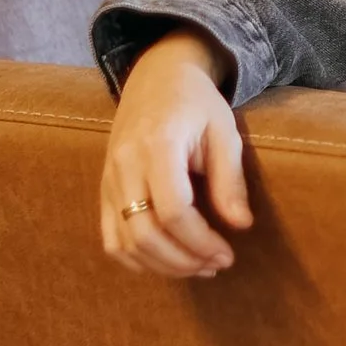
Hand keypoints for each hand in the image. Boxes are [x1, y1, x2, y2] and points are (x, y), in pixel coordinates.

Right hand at [99, 30, 252, 277]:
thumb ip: (230, 179)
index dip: (200, 242)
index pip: (173, 211)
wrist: (157, 78)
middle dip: (183, 260)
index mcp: (157, 145)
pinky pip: (110, 238)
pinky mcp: (104, 189)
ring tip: (198, 267)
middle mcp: (125, 165)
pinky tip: (166, 263)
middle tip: (216, 266)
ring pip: (125, 242)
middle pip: (144, 233)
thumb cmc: (197, 104)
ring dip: (162, 265)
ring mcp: (109, 179)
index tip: (227, 254)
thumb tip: (241, 225)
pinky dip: (135, 259)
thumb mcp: (224, 132)